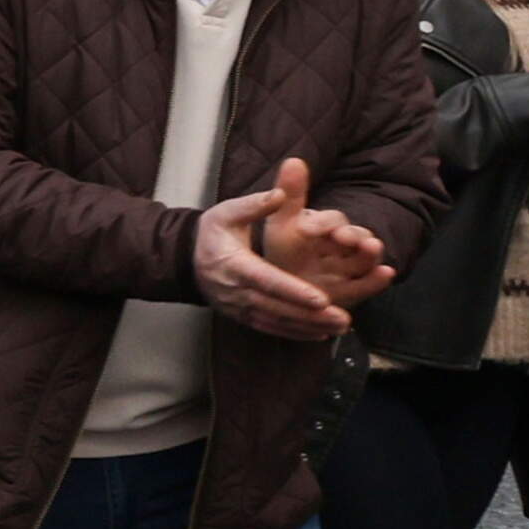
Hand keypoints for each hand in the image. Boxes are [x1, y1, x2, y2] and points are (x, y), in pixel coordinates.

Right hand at [195, 159, 381, 339]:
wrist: (185, 259)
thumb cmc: (212, 233)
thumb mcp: (226, 212)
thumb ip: (254, 205)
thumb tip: (280, 195)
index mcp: (233, 264)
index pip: (267, 280)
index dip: (294, 291)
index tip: (322, 299)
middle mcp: (235, 291)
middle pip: (276, 307)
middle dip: (310, 315)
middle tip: (343, 318)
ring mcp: (237, 307)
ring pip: (276, 321)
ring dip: (309, 326)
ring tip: (341, 327)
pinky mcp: (242, 316)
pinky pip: (270, 328)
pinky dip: (296, 332)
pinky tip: (321, 333)